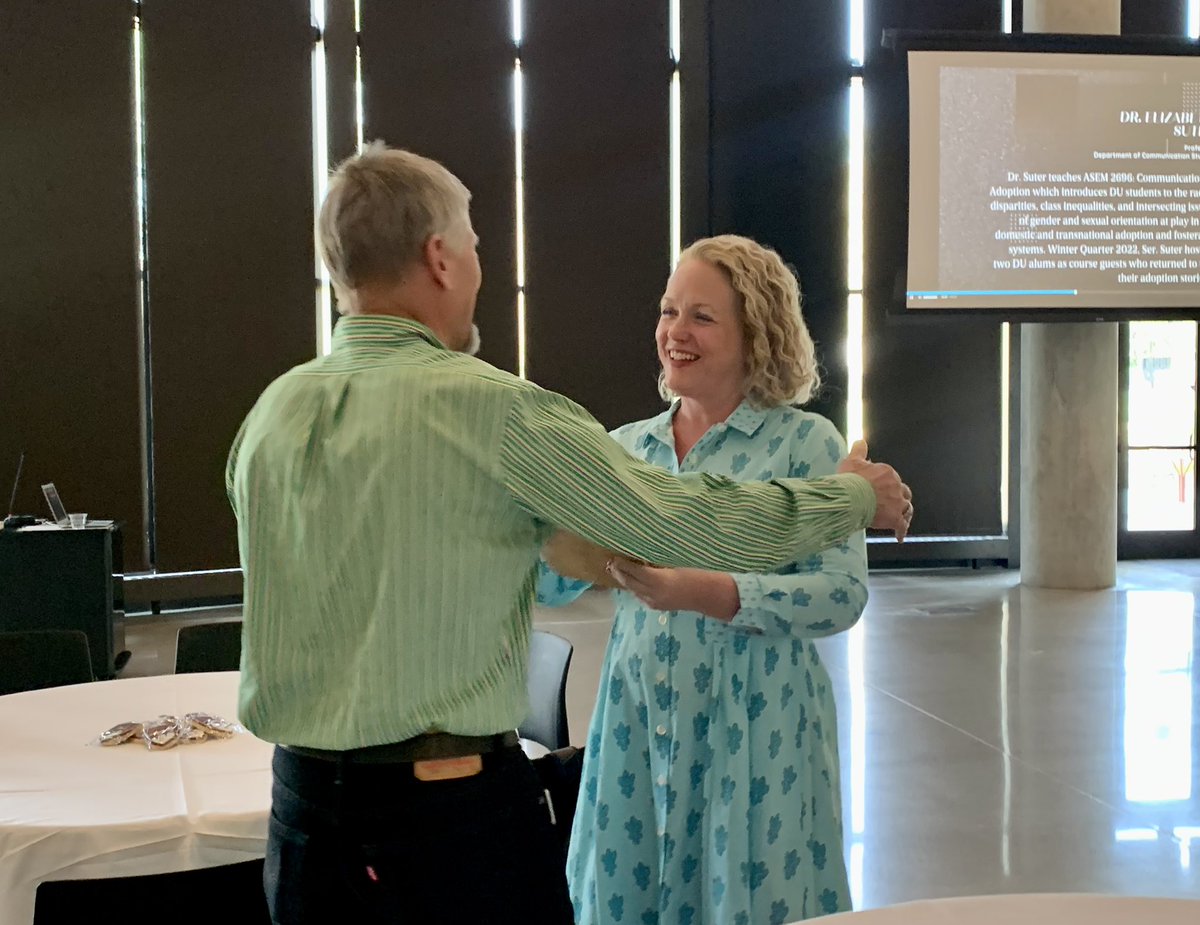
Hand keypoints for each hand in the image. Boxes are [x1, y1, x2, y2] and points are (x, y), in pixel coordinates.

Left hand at [605, 560, 739, 620]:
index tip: (613, 556)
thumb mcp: (677, 562)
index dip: (622, 564)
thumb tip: (641, 553)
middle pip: (629, 583)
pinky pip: (640, 595)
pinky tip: (632, 580)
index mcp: (659, 580)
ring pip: (633, 590)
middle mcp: (653, 593)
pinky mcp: (657, 606)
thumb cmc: (696, 573)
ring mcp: (654, 602)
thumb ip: (658, 560)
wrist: (707, 595)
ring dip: (625, 580)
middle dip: (618, 573)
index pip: (634, 571)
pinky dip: (634, 587)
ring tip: (616, 570)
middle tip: (610, 563)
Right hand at [837, 440, 912, 540]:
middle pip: (904, 492)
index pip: (892, 478)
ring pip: (907, 508)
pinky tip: (899, 537)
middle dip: (900, 497)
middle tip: (894, 504)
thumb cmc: (850, 480)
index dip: (887, 485)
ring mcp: (897, 503)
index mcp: (887, 473)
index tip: (880, 489)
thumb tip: (860, 440)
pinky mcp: (895, 518)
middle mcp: (896, 486)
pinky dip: (901, 531)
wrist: (850, 497)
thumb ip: (858, 451)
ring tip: (901, 519)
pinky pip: (902, 526)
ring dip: (904, 513)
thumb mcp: (852, 461)